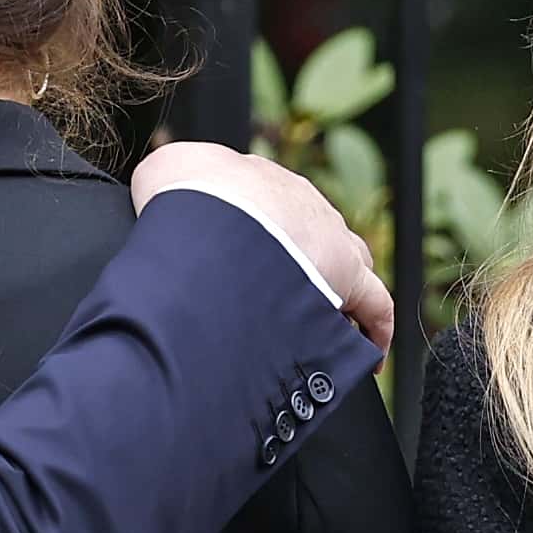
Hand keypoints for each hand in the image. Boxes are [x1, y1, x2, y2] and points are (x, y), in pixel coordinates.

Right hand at [132, 140, 395, 354]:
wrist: (212, 206)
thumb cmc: (182, 196)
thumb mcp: (159, 178)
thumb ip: (164, 192)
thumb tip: (158, 217)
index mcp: (256, 182)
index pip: (268, 212)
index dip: (259, 244)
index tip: (246, 275)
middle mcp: (298, 202)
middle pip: (310, 237)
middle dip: (300, 270)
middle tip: (279, 308)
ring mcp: (328, 236)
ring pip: (348, 264)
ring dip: (339, 293)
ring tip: (325, 327)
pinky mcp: (348, 272)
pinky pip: (374, 302)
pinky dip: (373, 327)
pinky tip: (367, 354)